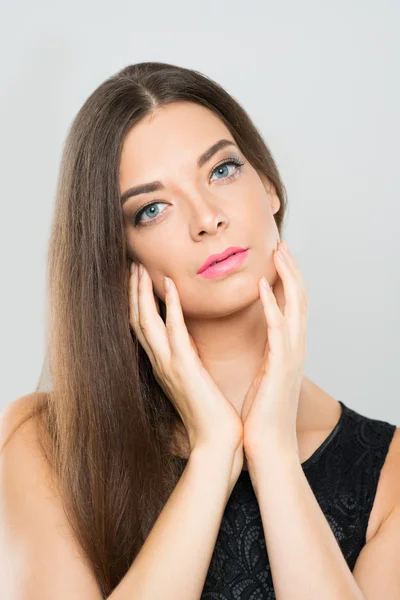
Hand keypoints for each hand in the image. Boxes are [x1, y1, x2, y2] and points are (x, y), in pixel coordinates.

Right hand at [129, 262, 243, 461]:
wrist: (216, 442)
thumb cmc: (209, 414)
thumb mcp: (194, 381)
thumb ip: (188, 361)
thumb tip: (190, 344)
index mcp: (163, 365)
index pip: (143, 328)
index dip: (137, 302)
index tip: (137, 279)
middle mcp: (160, 363)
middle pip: (136, 321)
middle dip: (132, 292)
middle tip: (131, 265)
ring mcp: (169, 365)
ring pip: (146, 322)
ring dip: (142, 293)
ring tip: (139, 268)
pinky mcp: (184, 368)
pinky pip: (174, 331)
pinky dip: (171, 306)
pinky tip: (170, 285)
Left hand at [240, 242, 307, 458]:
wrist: (267, 447)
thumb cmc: (260, 414)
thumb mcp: (264, 375)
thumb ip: (266, 354)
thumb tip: (259, 342)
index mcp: (288, 349)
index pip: (292, 305)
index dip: (287, 279)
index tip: (276, 257)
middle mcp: (295, 348)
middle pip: (299, 298)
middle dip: (291, 269)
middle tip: (281, 244)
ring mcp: (291, 357)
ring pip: (296, 307)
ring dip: (288, 277)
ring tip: (278, 252)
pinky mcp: (281, 368)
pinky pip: (279, 331)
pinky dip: (273, 307)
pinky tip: (264, 288)